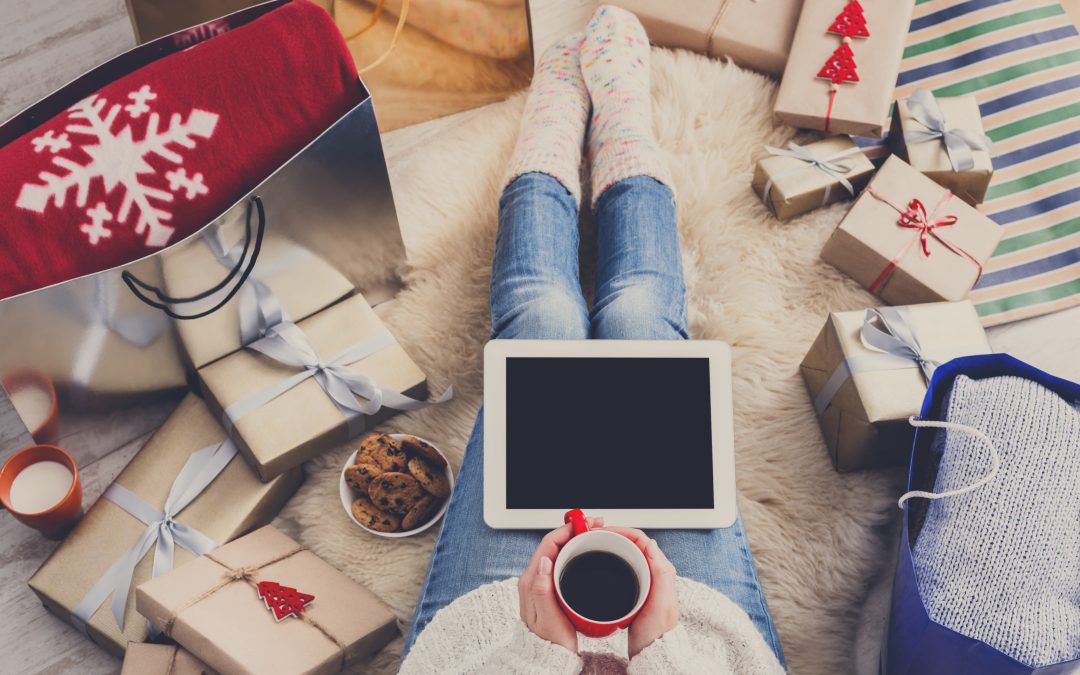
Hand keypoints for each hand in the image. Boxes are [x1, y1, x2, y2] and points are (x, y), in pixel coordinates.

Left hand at [518, 516, 603, 653]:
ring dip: (576, 539)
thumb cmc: (550, 643)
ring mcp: (542, 582)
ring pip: (558, 551)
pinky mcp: (550, 588)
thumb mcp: (548, 618)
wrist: (548, 659)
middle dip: (575, 530)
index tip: (586, 524)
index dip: (568, 529)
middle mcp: (534, 578)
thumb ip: (542, 590)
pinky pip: (561, 562)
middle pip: (554, 544)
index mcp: (532, 581)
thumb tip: (544, 562)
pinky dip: (575, 552)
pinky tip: (588, 554)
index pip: (549, 544)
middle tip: (596, 525)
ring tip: (595, 534)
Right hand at [603, 527, 679, 657]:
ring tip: (591, 547)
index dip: (621, 531)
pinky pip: (620, 567)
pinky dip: (608, 562)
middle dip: (611, 536)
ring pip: (624, 554)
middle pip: (630, 543)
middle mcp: (653, 572)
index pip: (640, 539)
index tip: (602, 532)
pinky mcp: (634, 589)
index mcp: (661, 570)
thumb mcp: (660, 604)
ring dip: (609, 547)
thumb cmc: (657, 633)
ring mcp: (643, 580)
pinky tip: (597, 566)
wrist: (651, 654)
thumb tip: (651, 544)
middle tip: (592, 537)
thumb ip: (660, 574)